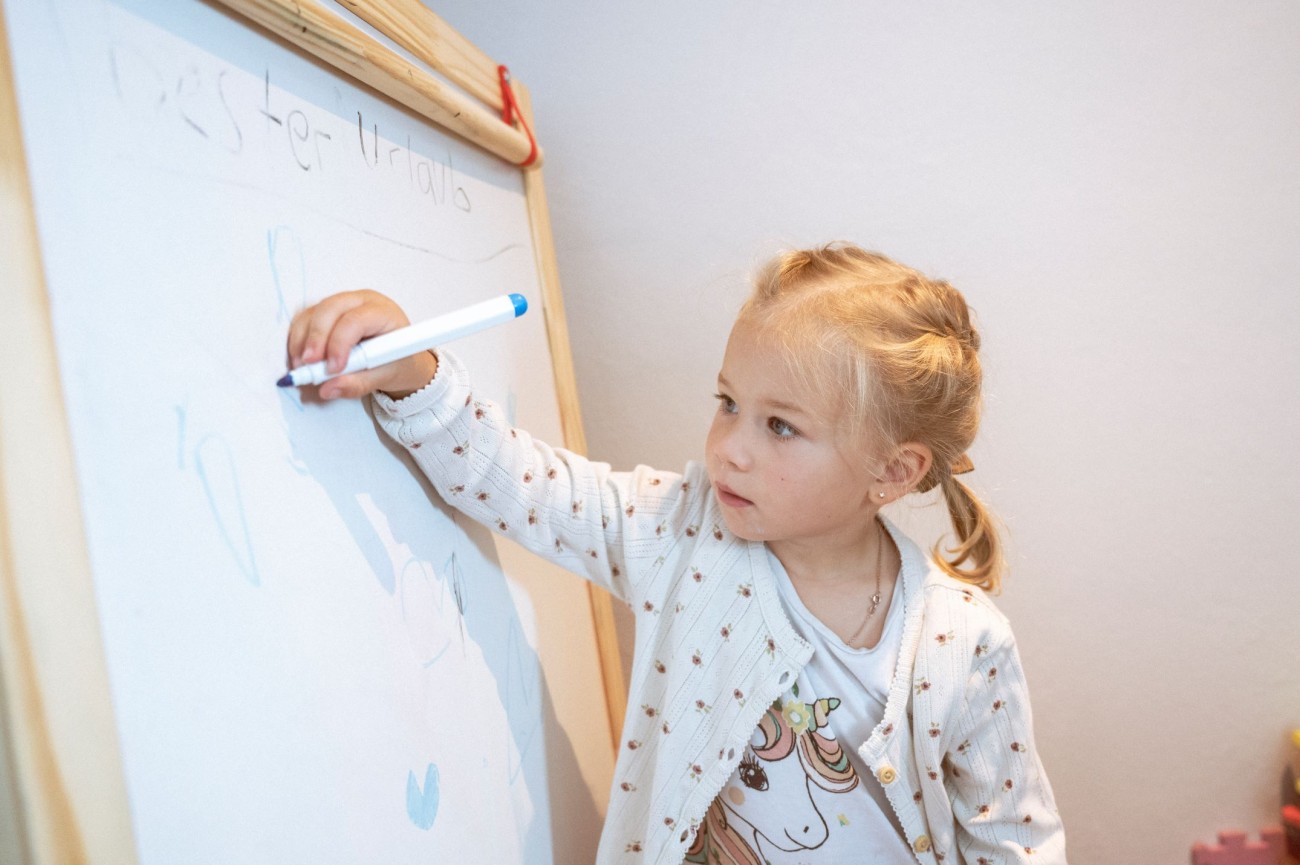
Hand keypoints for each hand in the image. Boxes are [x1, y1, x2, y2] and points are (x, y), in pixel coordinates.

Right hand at [286, 290, 438, 399]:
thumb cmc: (397, 361)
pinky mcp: (326, 312)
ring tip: (301, 367)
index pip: (356, 320)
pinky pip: (306, 318)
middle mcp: (361, 301)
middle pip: (330, 309)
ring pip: (313, 312)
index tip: (333, 369)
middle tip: (308, 366)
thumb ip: (359, 384)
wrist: (398, 357)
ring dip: (302, 339)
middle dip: (315, 338)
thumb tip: (328, 389)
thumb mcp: (386, 376)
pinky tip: (300, 358)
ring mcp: (342, 303)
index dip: (339, 343)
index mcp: (383, 312)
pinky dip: (299, 338)